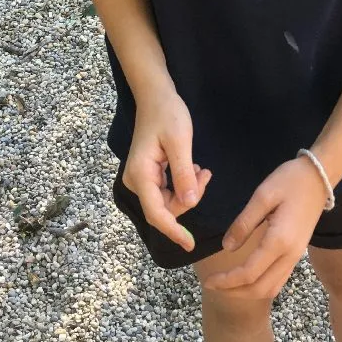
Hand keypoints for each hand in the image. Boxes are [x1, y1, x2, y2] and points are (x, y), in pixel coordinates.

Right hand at [122, 85, 210, 252]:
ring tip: (202, 170)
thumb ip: (184, 174)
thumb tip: (190, 203)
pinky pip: (166, 190)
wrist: (156, 96)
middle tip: (206, 176)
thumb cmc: (168, 114)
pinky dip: (183, 185)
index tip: (190, 244)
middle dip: (188, 199)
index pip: (156, 213)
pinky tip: (194, 169)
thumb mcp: (180, 141)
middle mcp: (136, 180)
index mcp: (140, 174)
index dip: (173, 231)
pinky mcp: (147, 175)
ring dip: (187, 191)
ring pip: (167, 200)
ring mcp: (140, 178)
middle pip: (163, 208)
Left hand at [202, 157, 331, 298]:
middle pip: (260, 288)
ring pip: (271, 288)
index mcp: (279, 240)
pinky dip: (260, 286)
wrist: (319, 177)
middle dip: (234, 292)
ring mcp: (296, 256)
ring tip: (226, 285)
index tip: (208, 280)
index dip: (226, 281)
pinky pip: (279, 280)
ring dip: (247, 292)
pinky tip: (247, 279)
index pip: (249, 273)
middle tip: (212, 285)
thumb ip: (244, 223)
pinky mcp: (298, 253)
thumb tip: (226, 248)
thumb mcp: (262, 195)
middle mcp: (290, 255)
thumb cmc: (290, 181)